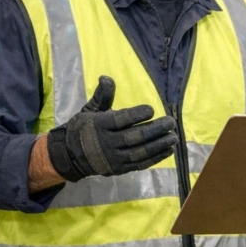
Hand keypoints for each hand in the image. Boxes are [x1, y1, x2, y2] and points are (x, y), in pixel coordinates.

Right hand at [46, 76, 177, 181]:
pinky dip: (156, 158)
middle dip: (155, 130)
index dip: (136, 115)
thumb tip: (106, 78)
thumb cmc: (85, 128)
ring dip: (159, 145)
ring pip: (140, 152)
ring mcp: (114, 158)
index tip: (152, 110)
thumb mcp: (90, 110)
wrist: (71, 156)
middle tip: (171, 122)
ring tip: (174, 137)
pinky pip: (140, 164)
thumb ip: (102, 96)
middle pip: (134, 137)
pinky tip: (169, 150)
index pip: (120, 120)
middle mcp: (106, 143)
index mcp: (99, 125)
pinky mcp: (120, 169)